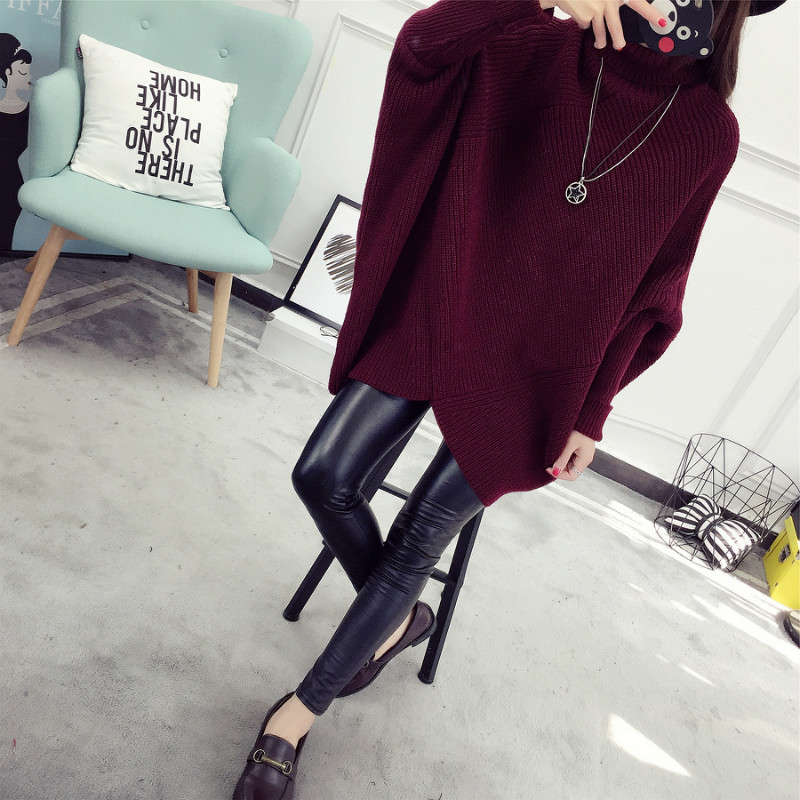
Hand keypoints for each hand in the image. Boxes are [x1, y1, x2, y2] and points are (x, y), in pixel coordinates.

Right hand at [539, 0, 665, 50]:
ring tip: (599, 44)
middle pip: (616, 28)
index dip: (651, 13)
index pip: (638, 4)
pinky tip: (581, 14)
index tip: (662, 23)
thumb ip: (615, 2)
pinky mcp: (586, 16)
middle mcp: (610, 0)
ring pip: (601, 34)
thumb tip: (618, 25)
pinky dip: (583, 23)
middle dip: (618, 40)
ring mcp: (598, 8)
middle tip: (620, 46)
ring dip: (599, 41)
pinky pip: (586, 26)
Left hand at [546, 430, 595, 481]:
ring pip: (569, 465)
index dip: (559, 475)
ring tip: (552, 454)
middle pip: (570, 471)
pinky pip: (570, 457)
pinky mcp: (579, 449)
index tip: (549, 468)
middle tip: (548, 461)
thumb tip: (555, 471)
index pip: (572, 476)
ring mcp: (582, 454)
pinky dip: (562, 457)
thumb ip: (562, 459)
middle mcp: (584, 459)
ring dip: (560, 462)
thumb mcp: (569, 444)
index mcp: (585, 460)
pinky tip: (557, 451)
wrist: (586, 417)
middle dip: (558, 468)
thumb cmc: (580, 429)